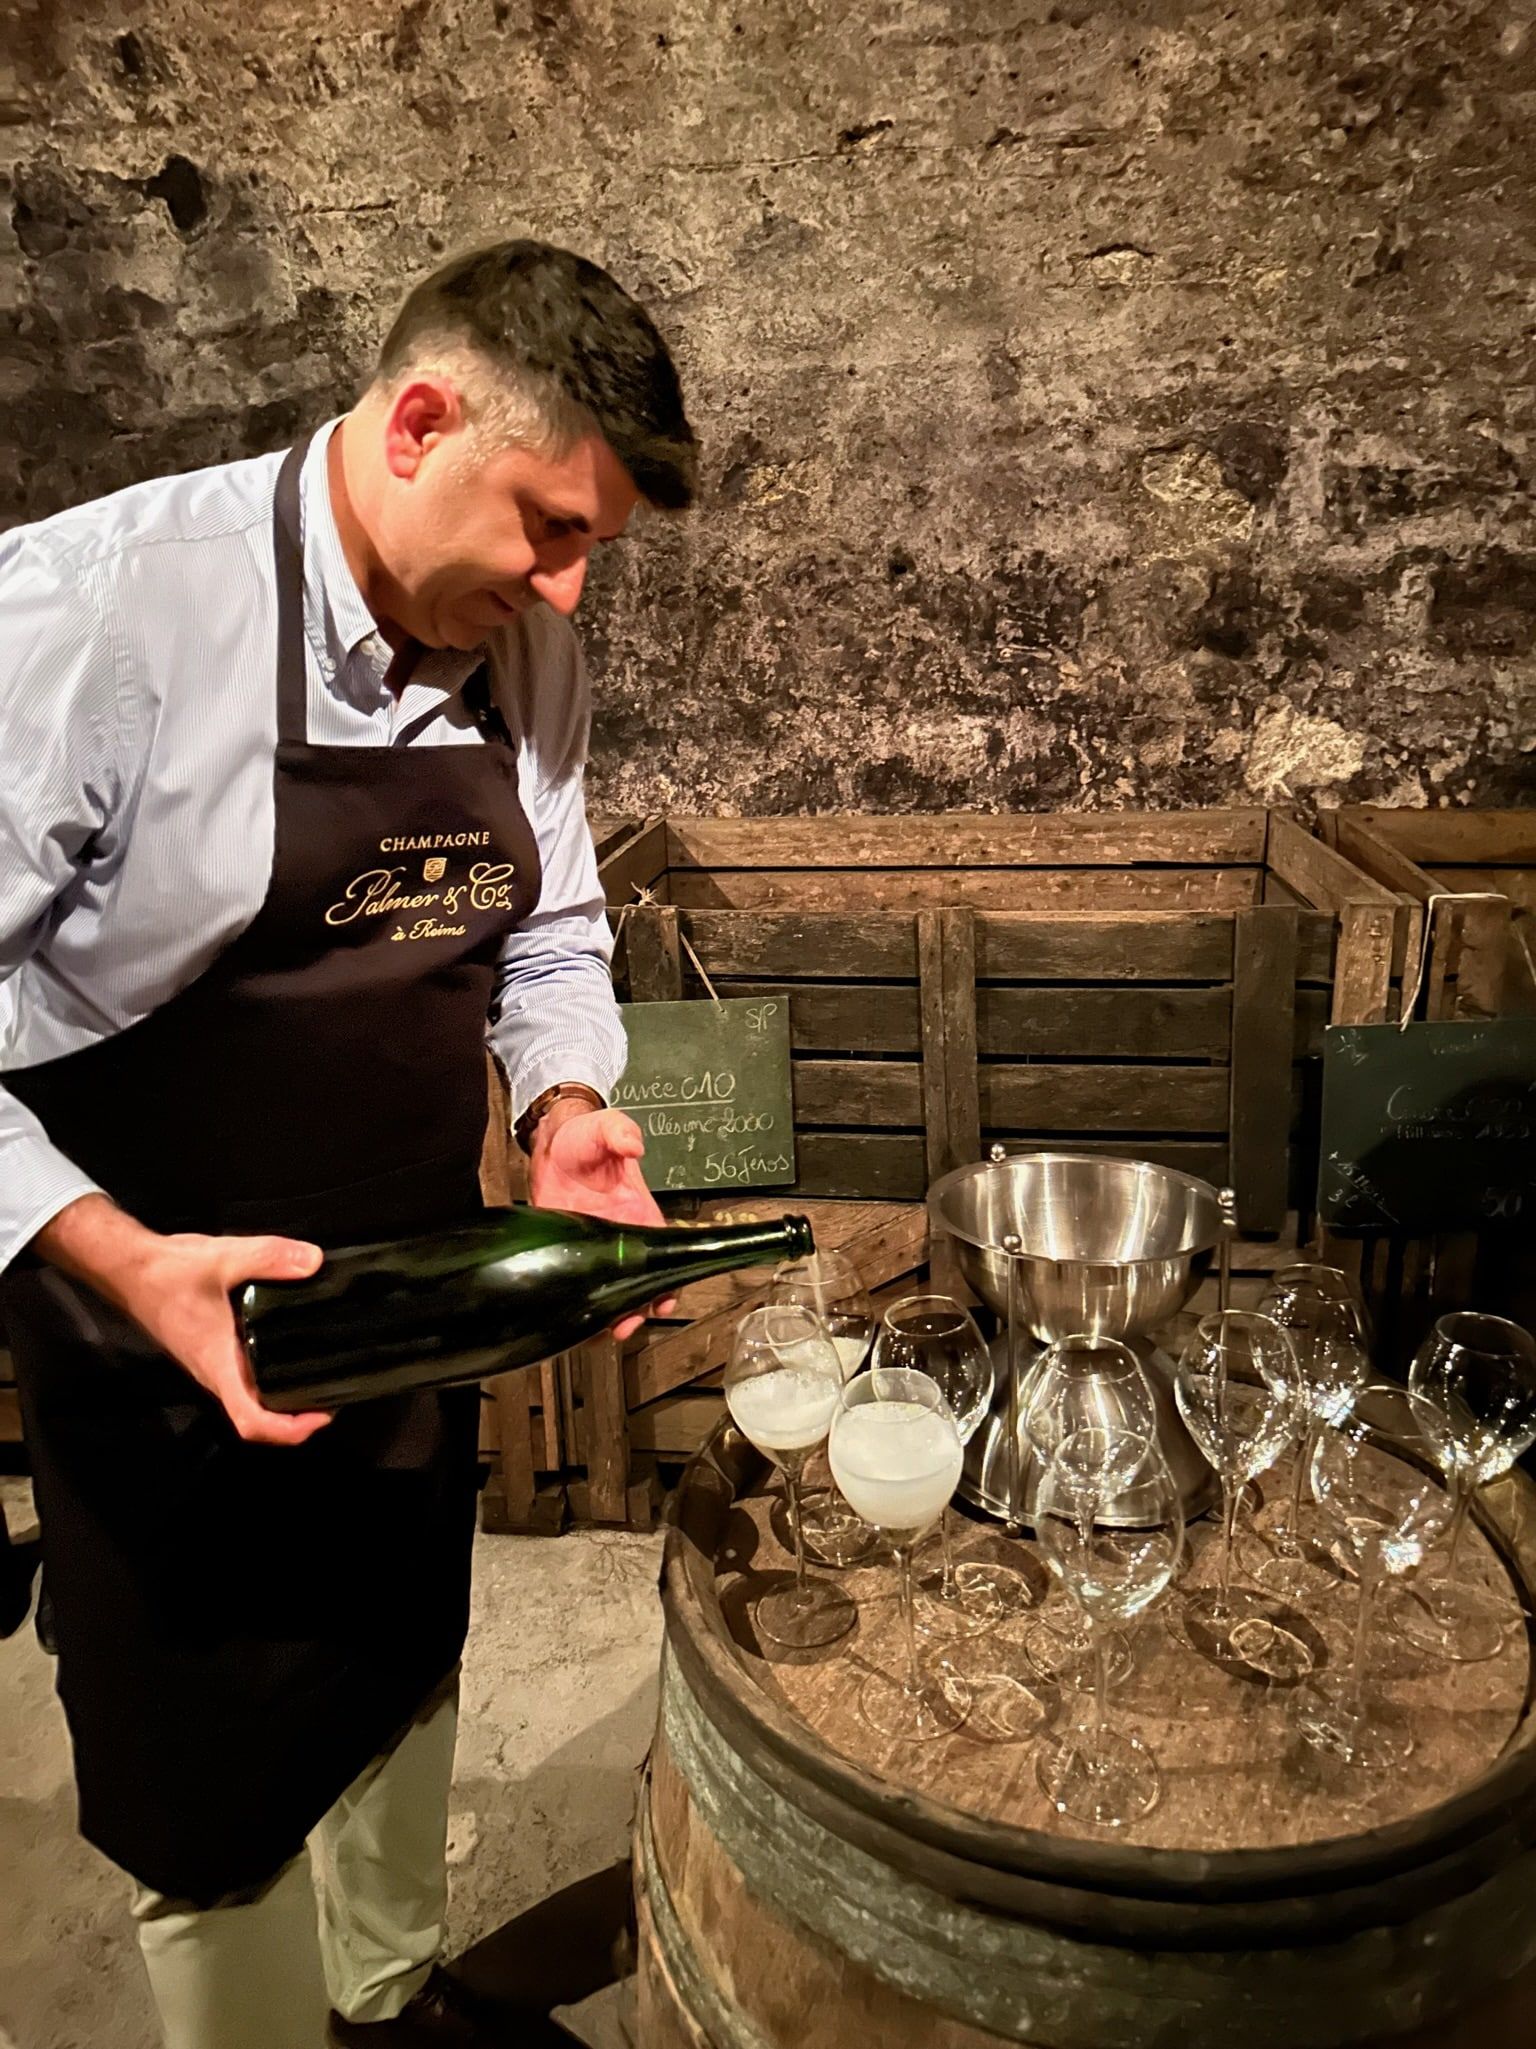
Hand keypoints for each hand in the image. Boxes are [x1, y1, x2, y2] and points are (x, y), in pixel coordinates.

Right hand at [32, 1195, 331, 1446]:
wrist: (129, 1268)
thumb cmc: (169, 1272)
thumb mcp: (224, 1258)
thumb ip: (269, 1257)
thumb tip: (314, 1261)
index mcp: (219, 1366)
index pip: (251, 1422)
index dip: (289, 1430)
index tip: (322, 1414)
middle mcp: (215, 1374)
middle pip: (257, 1417)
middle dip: (297, 1416)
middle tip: (336, 1392)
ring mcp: (212, 1364)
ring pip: (252, 1397)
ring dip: (285, 1398)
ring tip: (324, 1374)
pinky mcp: (212, 1350)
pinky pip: (246, 1376)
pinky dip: (272, 1376)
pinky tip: (294, 1349)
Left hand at [527, 1106, 676, 1339]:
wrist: (553, 1140)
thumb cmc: (586, 1136)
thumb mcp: (606, 1128)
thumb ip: (619, 1131)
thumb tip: (632, 1143)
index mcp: (639, 1211)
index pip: (662, 1254)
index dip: (667, 1282)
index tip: (665, 1299)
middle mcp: (621, 1233)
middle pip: (638, 1282)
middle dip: (637, 1309)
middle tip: (626, 1326)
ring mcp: (594, 1244)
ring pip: (611, 1288)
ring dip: (610, 1312)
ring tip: (605, 1330)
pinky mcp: (569, 1247)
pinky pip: (579, 1281)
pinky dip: (581, 1302)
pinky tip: (576, 1317)